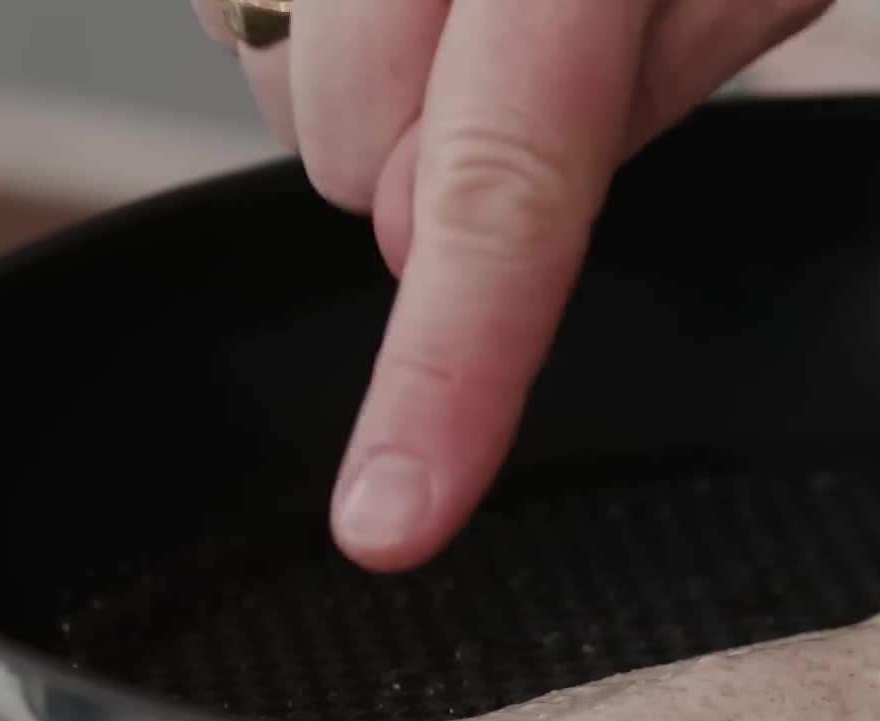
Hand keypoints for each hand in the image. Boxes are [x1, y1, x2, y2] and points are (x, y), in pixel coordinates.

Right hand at [195, 0, 829, 570]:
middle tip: (532, 58)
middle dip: (434, 158)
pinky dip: (320, 14)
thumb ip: (642, 86)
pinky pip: (237, 5)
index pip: (499, 184)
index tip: (394, 512)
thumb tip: (459, 221)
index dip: (448, 368)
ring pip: (275, 80)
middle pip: (349, 144)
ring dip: (376, 79)